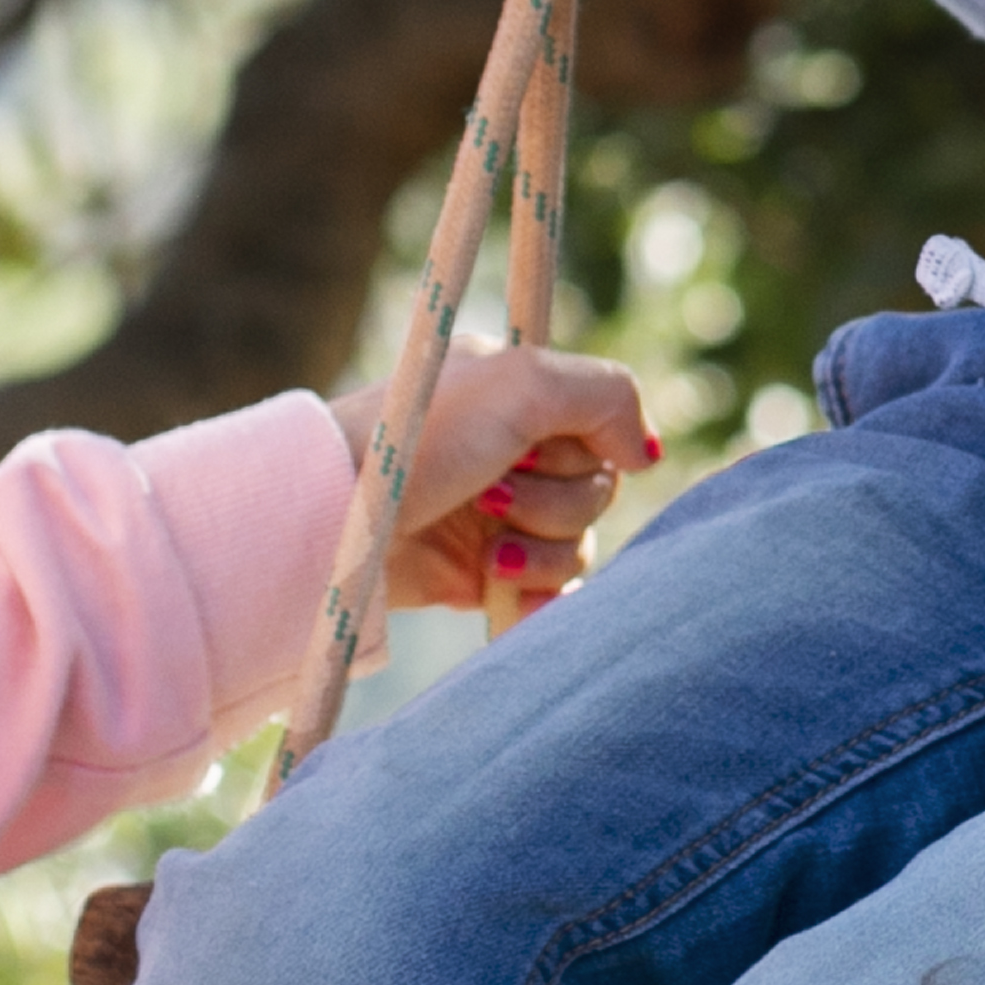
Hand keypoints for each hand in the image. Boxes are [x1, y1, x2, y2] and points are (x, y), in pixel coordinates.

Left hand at [379, 337, 655, 616]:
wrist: (338, 524)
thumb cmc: (418, 441)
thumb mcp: (520, 383)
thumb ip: (605, 395)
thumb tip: (646, 454)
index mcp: (517, 397)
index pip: (604, 423)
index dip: (592, 443)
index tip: (548, 445)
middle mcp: (512, 452)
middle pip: (598, 488)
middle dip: (555, 501)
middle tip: (492, 494)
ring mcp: (499, 515)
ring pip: (578, 543)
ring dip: (542, 551)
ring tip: (488, 550)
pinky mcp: (482, 574)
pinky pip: (549, 593)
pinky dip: (538, 601)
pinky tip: (510, 599)